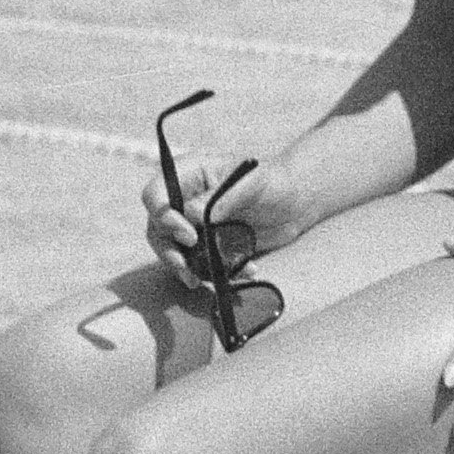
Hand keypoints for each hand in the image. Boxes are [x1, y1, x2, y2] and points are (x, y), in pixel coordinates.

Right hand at [143, 151, 304, 292]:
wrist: (298, 201)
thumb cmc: (275, 181)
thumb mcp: (252, 184)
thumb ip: (221, 198)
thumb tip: (192, 216)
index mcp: (190, 174)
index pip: (156, 194)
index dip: (163, 216)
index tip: (188, 235)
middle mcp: (186, 199)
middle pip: (157, 227)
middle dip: (168, 249)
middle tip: (185, 266)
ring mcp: (195, 223)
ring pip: (173, 249)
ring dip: (184, 267)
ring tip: (199, 280)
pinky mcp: (208, 244)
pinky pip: (199, 262)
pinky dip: (215, 272)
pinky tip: (245, 272)